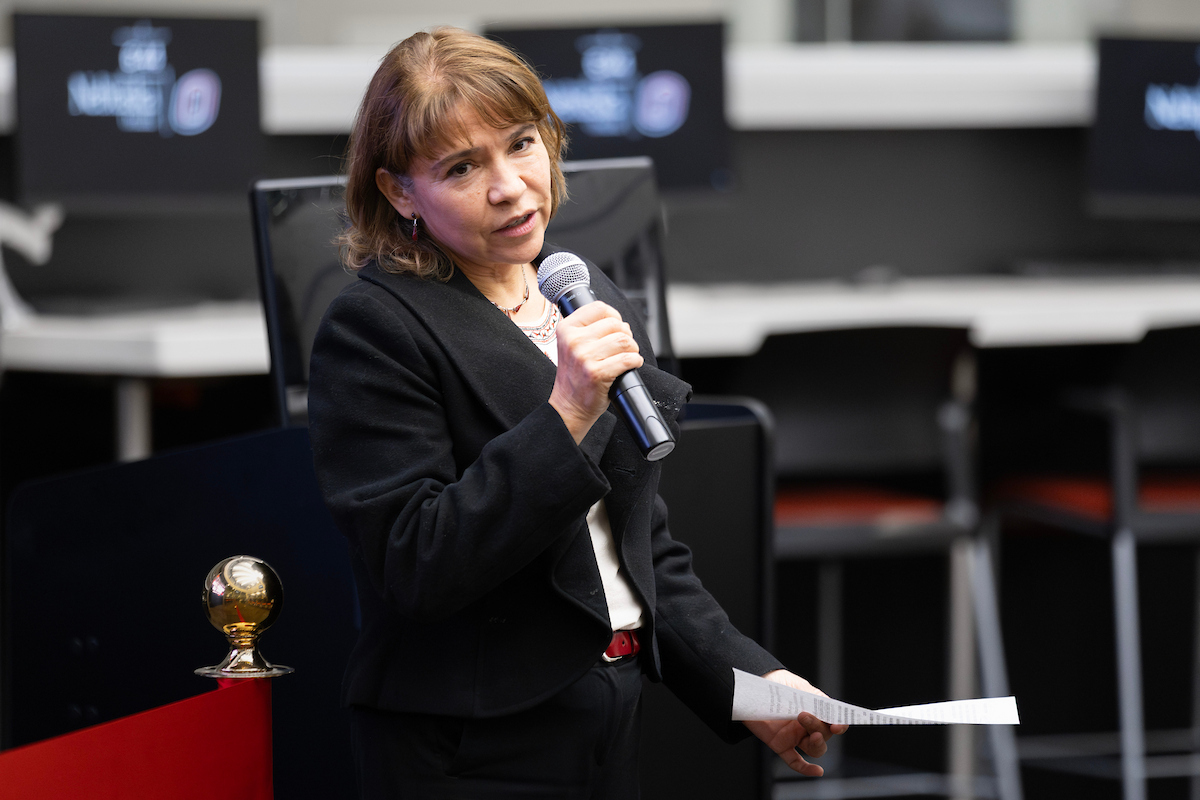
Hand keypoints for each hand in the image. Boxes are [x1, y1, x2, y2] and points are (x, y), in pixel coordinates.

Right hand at [549, 301, 642, 443]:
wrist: (568, 406)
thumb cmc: (575, 376)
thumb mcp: (571, 346)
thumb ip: (588, 329)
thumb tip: (619, 321)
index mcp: (566, 329)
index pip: (599, 308)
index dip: (615, 316)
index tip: (617, 327)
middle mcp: (573, 341)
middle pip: (615, 324)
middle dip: (626, 335)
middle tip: (624, 347)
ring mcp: (584, 357)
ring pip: (624, 340)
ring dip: (633, 349)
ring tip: (628, 356)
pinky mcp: (597, 373)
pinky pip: (627, 359)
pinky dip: (635, 361)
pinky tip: (632, 364)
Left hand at [744, 670, 848, 776]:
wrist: (749, 689)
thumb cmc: (776, 685)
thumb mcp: (797, 686)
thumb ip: (814, 698)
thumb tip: (830, 709)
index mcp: (814, 709)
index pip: (833, 720)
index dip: (840, 724)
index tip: (838, 726)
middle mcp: (807, 725)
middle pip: (824, 734)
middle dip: (817, 726)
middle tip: (803, 715)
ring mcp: (795, 736)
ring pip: (815, 749)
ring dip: (817, 744)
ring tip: (812, 735)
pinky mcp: (781, 745)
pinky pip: (796, 761)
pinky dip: (807, 769)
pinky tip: (817, 771)